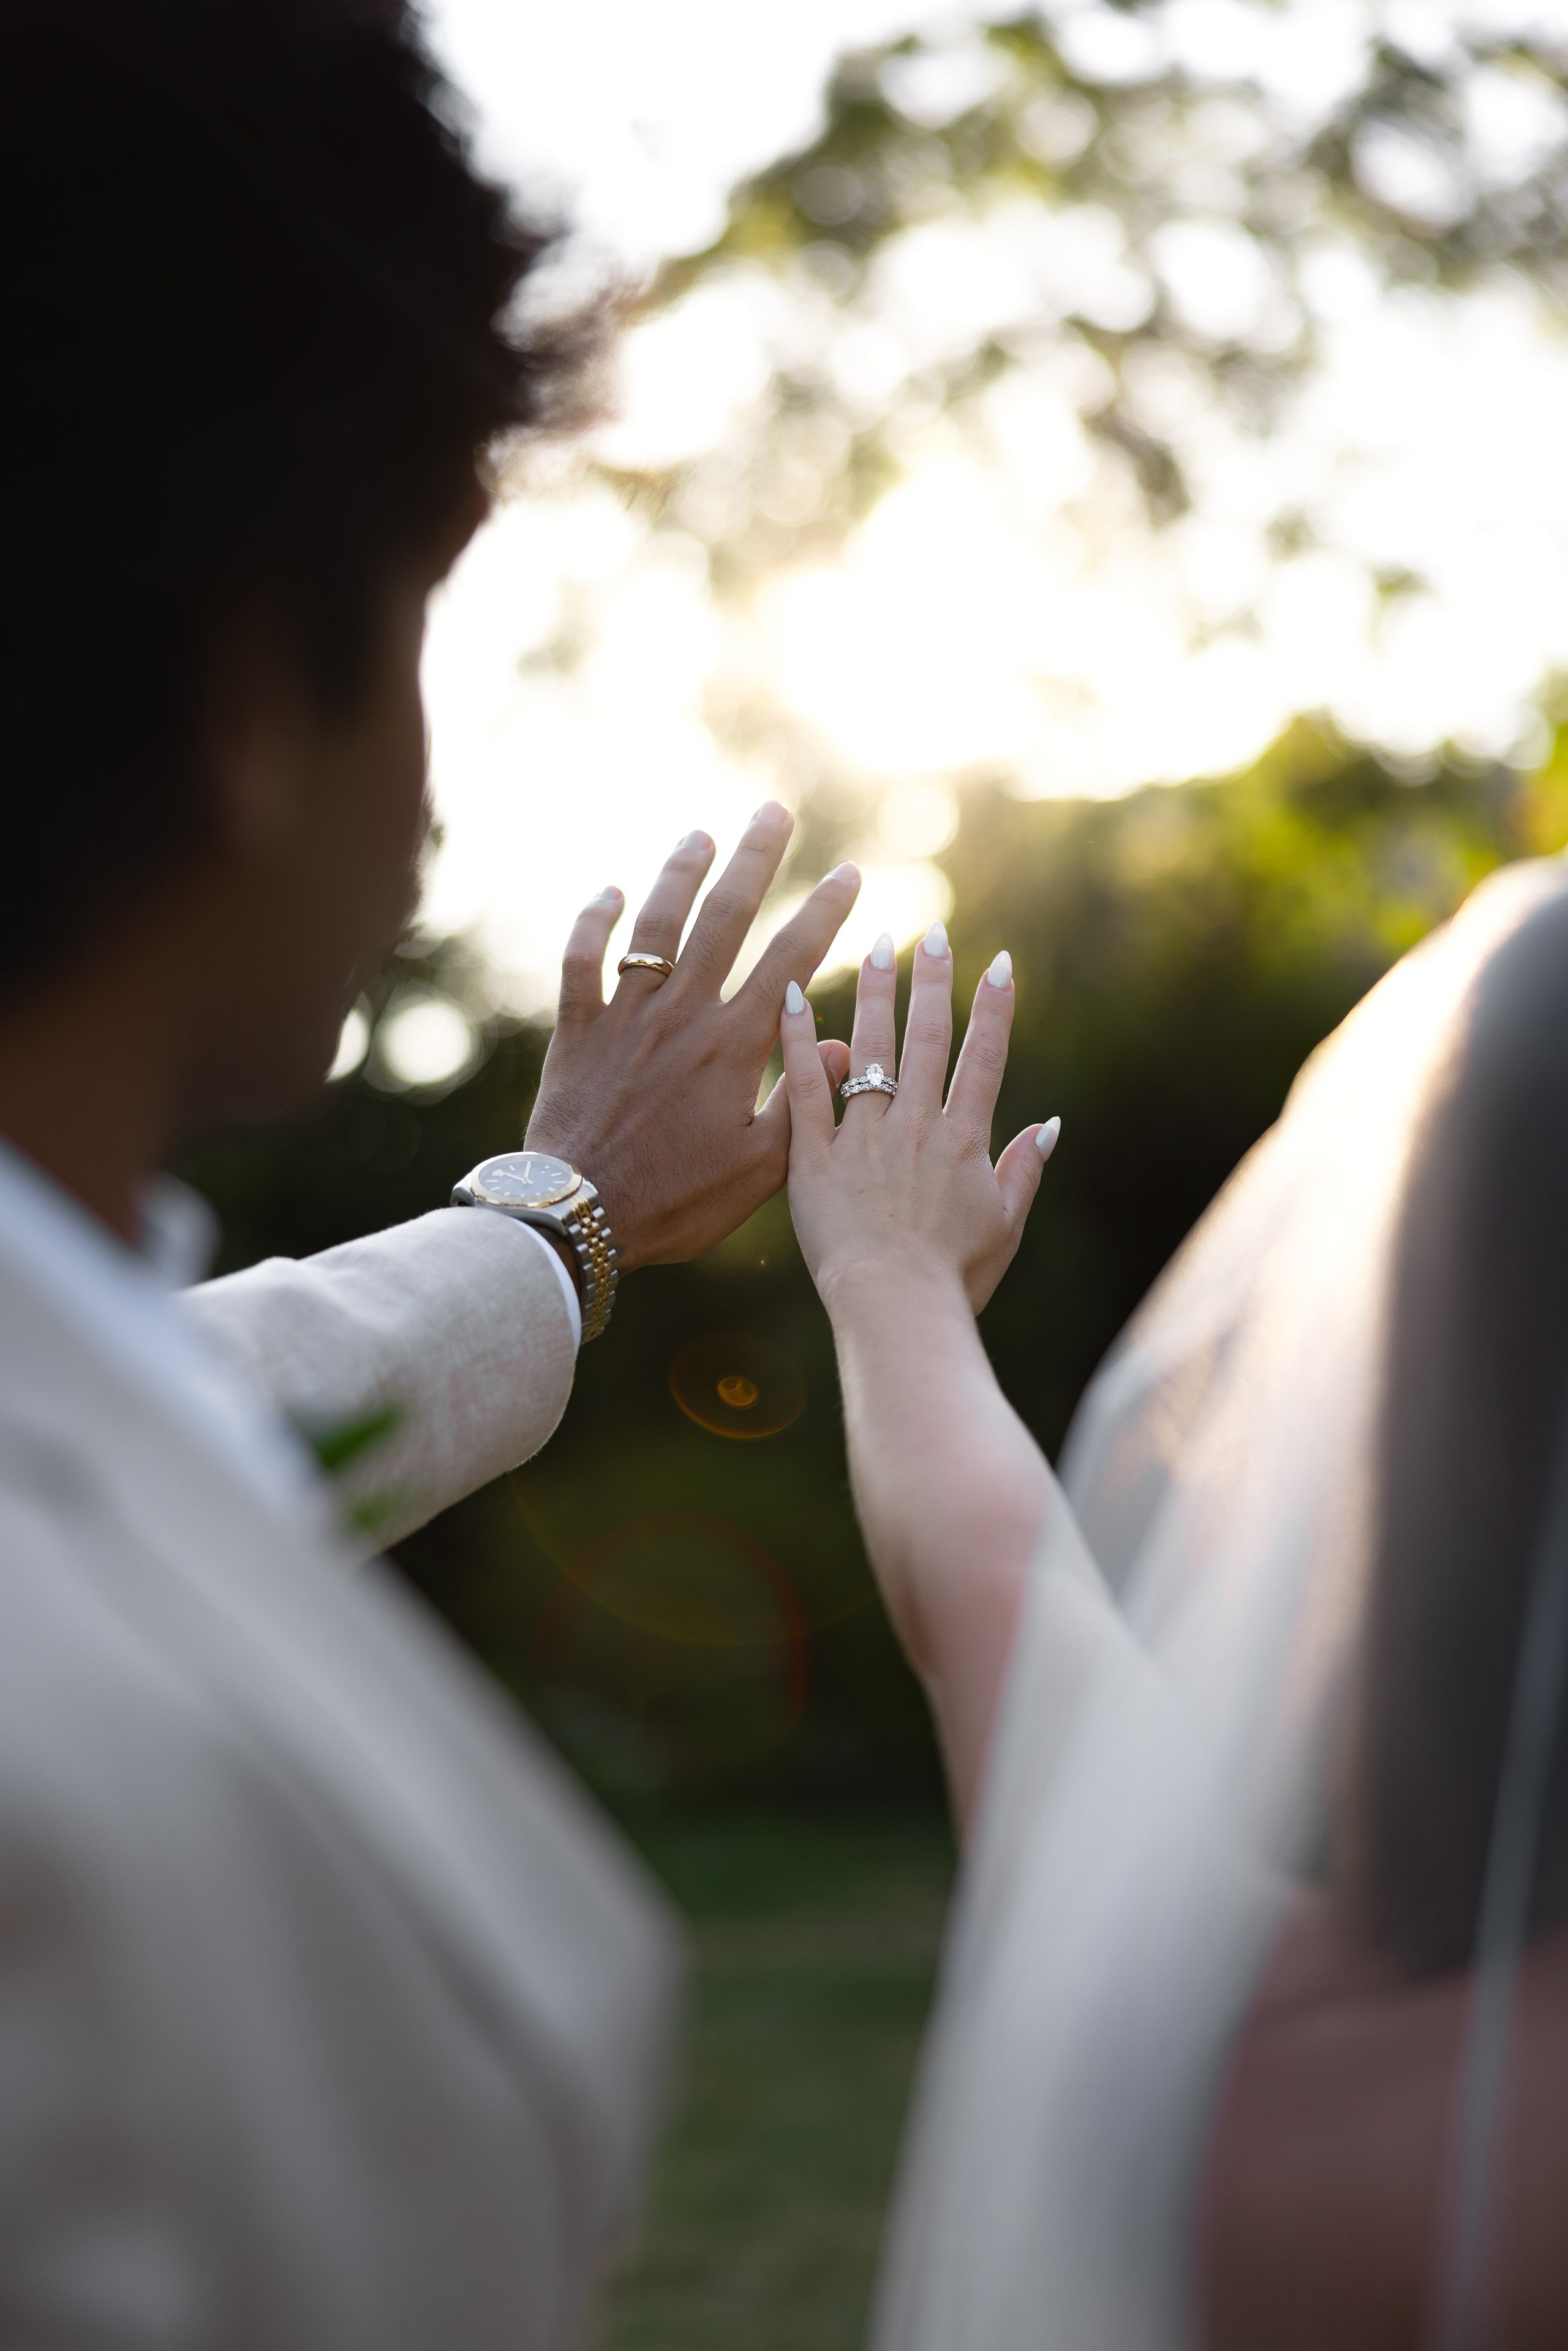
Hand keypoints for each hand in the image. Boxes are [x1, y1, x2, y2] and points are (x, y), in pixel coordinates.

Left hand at [525, 803, 859, 1270]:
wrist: (580, 1216)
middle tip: (775, 813)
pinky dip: (593, 921)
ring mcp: (625, 1016)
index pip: (791, 959)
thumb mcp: (761, 1168)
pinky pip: (581, 960)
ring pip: (655, 924)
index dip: (823, 912)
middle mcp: (681, 1014)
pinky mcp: (576, 1030)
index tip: (848, 873)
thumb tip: (844, 1045)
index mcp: (734, 1045)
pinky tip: (608, 892)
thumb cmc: (677, 1202)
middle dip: (755, 859)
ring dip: (679, 874)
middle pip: (725, 917)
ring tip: (699, 836)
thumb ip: (803, 1099)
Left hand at [780, 923, 1056, 1317]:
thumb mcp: (1004, 1227)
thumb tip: (1048, 1123)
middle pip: (928, 1038)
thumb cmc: (953, 1281)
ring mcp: (863, 1136)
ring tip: (874, 944)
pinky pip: (803, 1087)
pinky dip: (798, 1039)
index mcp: (963, 1140)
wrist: (895, 1309)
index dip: (995, 1007)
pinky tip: (791, 994)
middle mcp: (916, 1125)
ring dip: (873, 991)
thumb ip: (1024, 1170)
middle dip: (932, 980)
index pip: (984, 1057)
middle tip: (932, 932)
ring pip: (869, 1047)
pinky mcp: (814, 1157)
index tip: (1000, 961)